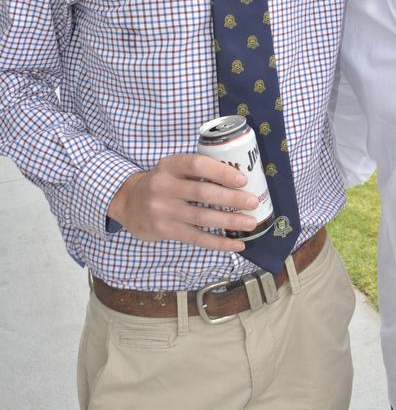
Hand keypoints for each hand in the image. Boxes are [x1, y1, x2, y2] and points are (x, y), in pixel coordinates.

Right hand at [108, 154, 260, 251]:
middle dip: (231, 198)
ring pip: (201, 218)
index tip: (242, 178)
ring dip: (229, 221)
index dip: (221, 172)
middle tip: (253, 201)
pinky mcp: (164, 231)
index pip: (197, 165)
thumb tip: (239, 176)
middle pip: (202, 193)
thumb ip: (196, 170)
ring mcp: (162, 210)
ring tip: (251, 223)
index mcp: (169, 165)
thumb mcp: (172, 168)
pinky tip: (236, 244)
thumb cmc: (161, 182)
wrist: (128, 202)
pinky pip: (196, 238)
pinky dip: (218, 243)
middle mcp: (163, 186)